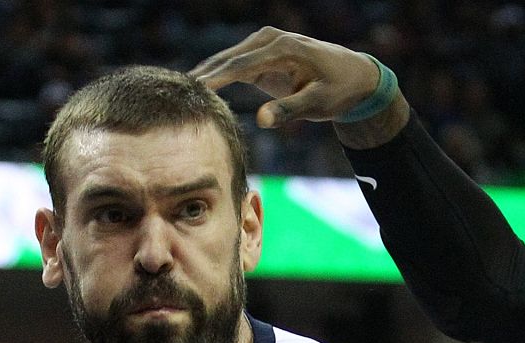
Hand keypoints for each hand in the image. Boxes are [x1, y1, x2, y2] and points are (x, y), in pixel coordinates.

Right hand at [191, 27, 385, 127]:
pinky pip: (231, 66)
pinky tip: (194, 93)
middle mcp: (269, 40)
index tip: (191, 91)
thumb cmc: (337, 90)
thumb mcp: (318, 103)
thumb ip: (290, 110)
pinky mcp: (260, 56)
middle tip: (172, 95)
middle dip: (200, 76)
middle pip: (226, 58)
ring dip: (202, 76)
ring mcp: (263, 45)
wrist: (352, 76)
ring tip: (175, 95)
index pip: (240, 63)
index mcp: (282, 48)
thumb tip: (262, 121)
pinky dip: (214, 78)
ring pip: (225, 61)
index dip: (214, 78)